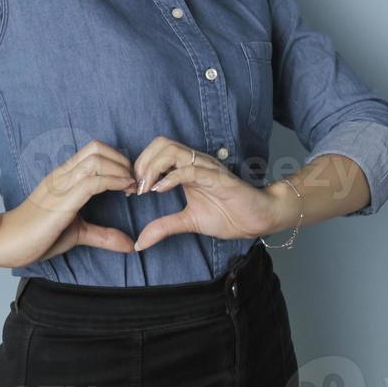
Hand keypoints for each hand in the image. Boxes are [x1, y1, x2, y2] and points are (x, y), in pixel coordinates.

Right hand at [0, 140, 137, 267]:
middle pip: (97, 148)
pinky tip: (123, 190)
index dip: (117, 159)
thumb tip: (130, 244)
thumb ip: (102, 235)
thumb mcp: (77, 233)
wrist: (5, 242)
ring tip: (131, 186)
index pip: (93, 151)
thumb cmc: (36, 236)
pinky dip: (114, 181)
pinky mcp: (62, 200)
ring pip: (96, 160)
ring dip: (120, 169)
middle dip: (122, 160)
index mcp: (63, 177)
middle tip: (134, 181)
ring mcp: (61, 185)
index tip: (130, 180)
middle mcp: (62, 175)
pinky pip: (92, 181)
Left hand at [129, 136, 280, 250]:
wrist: (257, 219)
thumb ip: (164, 227)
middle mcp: (195, 163)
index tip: (130, 189)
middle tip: (135, 187)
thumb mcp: (188, 222)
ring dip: (152, 167)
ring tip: (145, 188)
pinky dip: (170, 177)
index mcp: (186, 169)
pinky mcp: (217, 178)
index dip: (139, 166)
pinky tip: (160, 190)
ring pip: (172, 150)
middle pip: (161, 143)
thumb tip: (140, 242)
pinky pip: (190, 170)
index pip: (156, 151)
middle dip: (142, 162)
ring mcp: (206, 168)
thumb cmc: (228, 215)